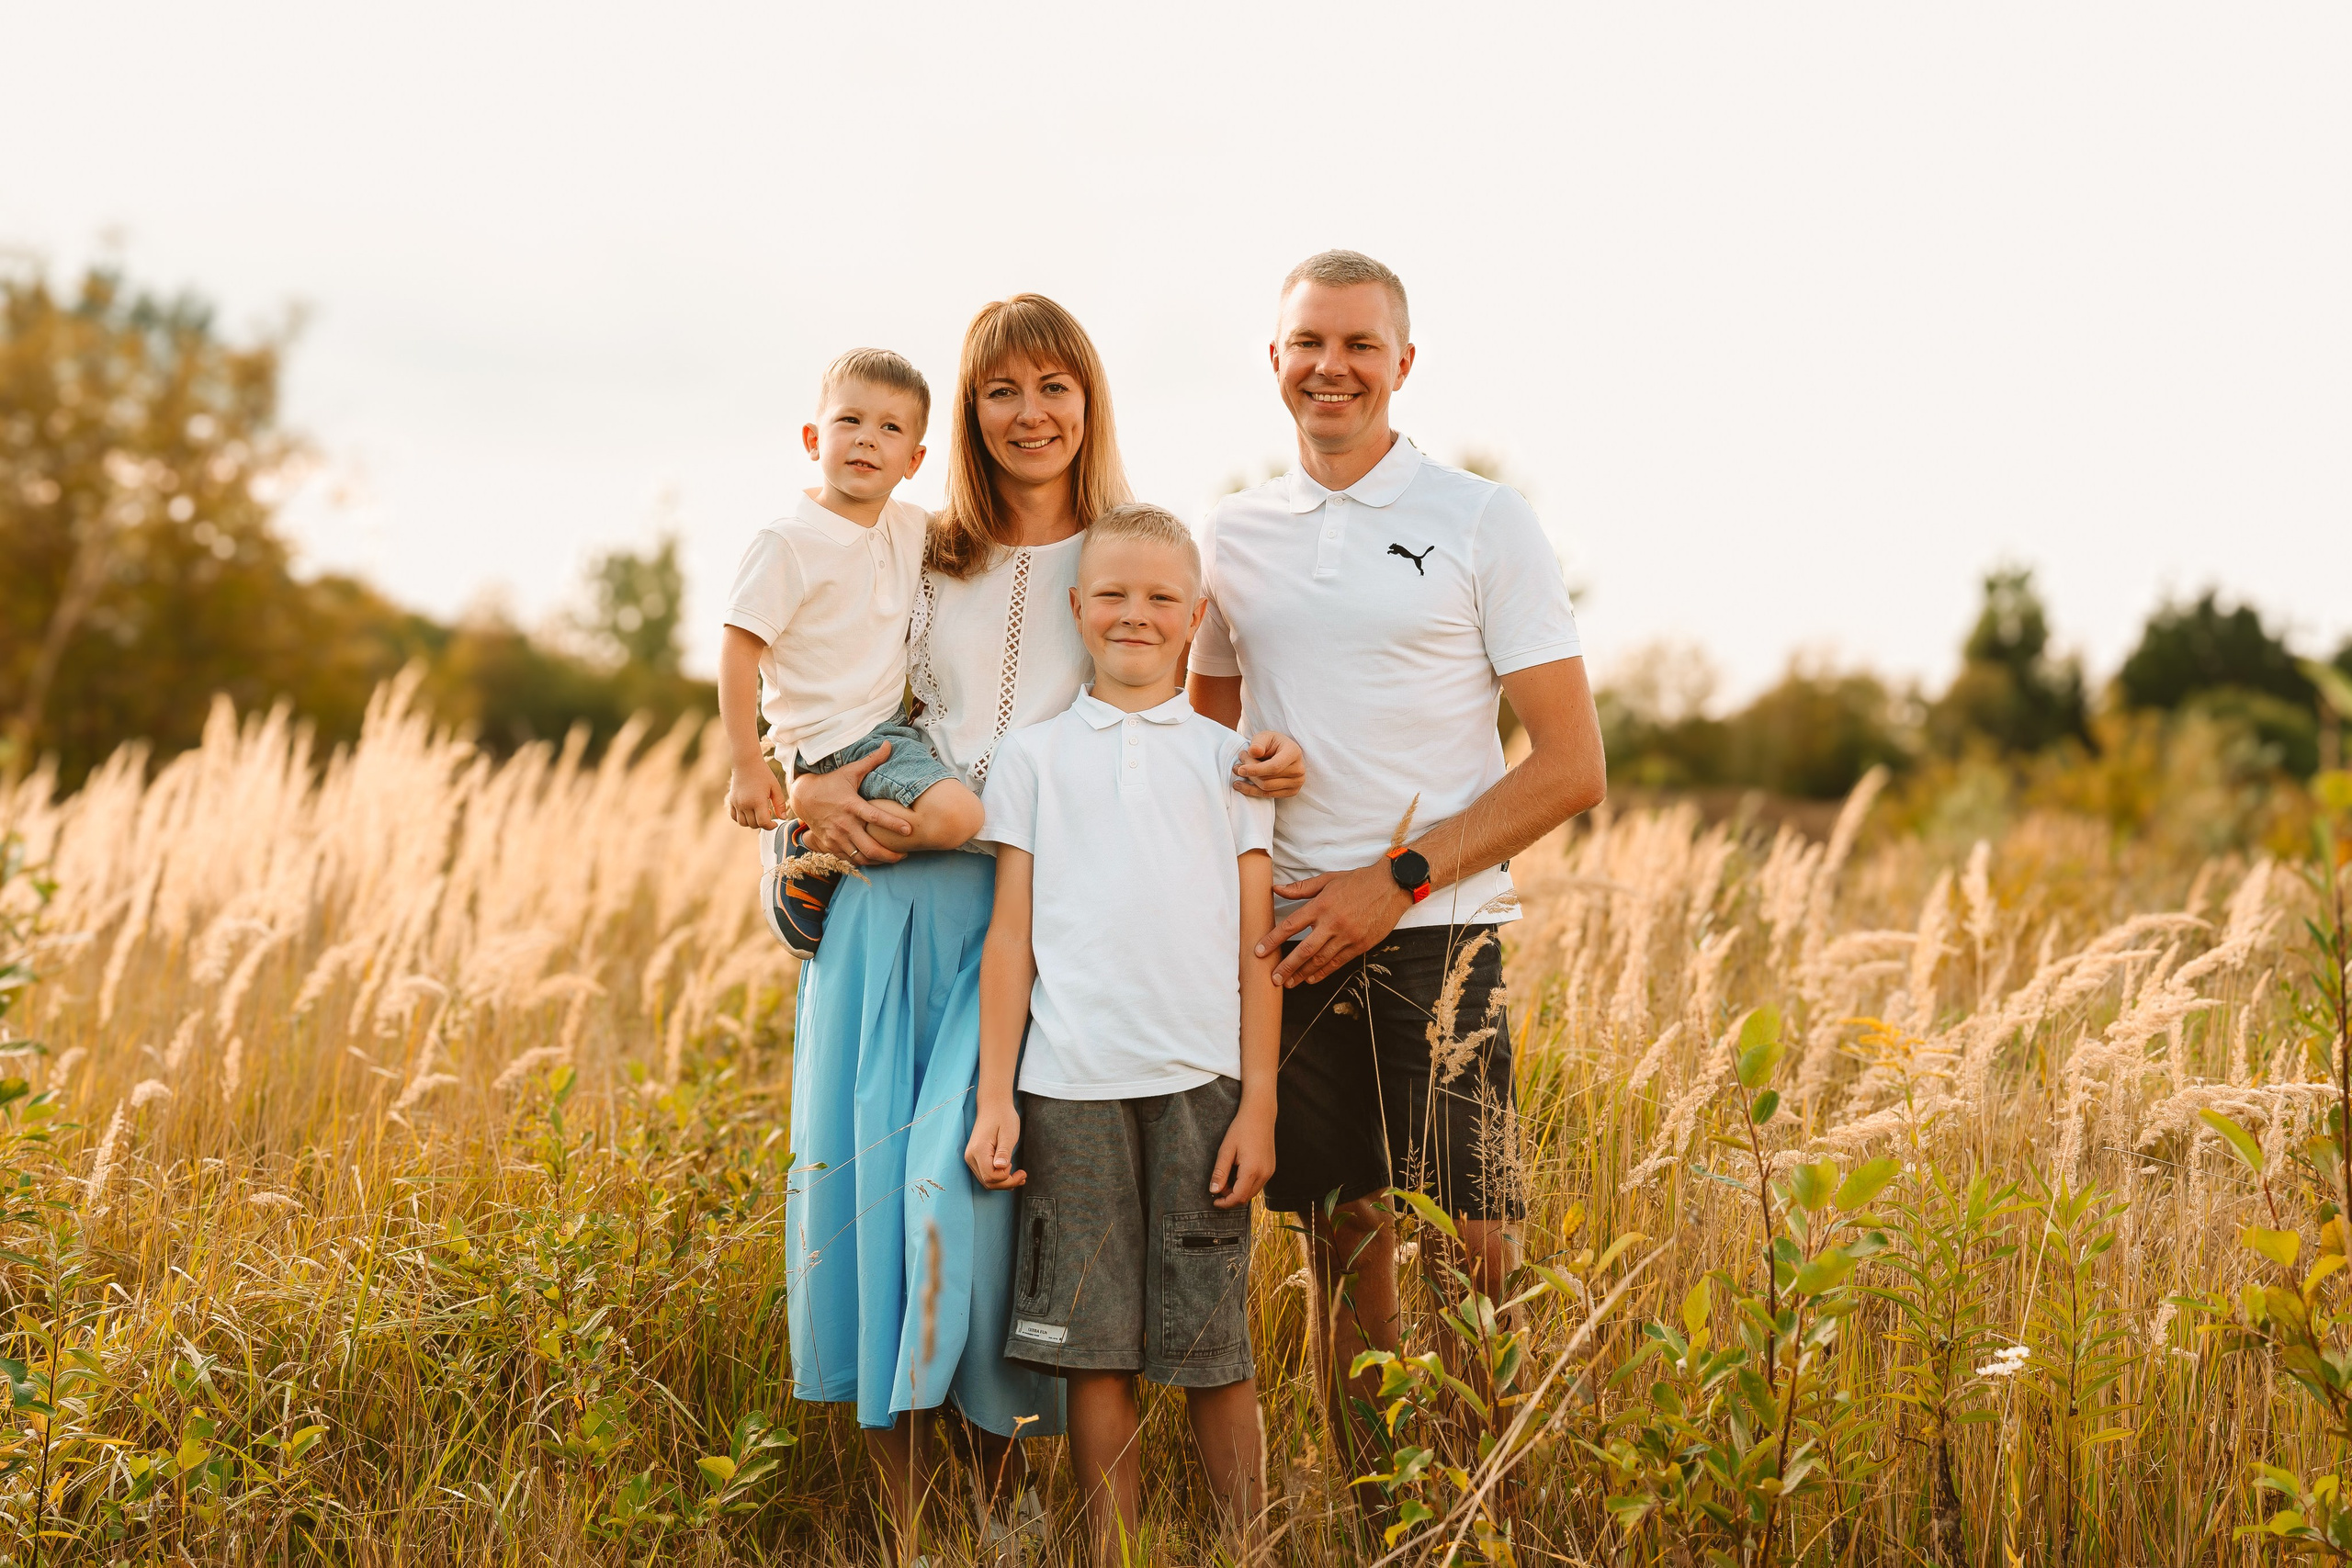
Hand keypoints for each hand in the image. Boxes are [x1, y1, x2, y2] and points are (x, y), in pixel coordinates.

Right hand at [727, 761, 788, 829]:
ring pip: (743, 823)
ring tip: (759, 811)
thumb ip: (780, 804)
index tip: (775, 823)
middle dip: (763, 823)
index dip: (770, 826)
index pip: (763, 823)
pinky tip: (749, 811)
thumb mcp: (775, 787)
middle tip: (768, 813)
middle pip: (754, 824)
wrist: (746, 763)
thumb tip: (783, 818)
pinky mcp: (731, 801)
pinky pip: (734, 817)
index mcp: (757, 801)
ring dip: (752, 822)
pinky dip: (742, 819)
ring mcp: (736, 803)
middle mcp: (745, 804)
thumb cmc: (763, 774)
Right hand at [789, 745, 914, 864]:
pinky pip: (848, 860)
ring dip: (878, 861)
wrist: (803, 797)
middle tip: (905, 855)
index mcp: (851, 805)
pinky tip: (875, 860)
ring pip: (860, 857)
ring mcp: (836, 837)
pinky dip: (863, 862)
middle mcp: (844, 824)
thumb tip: (889, 745)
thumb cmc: (830, 783)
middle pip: (870, 847)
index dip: (893, 824)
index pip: (875, 817)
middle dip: (890, 855)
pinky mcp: (830, 845)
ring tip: (893, 858)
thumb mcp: (849, 771)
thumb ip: (871, 760)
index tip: (910, 830)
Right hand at [964, 1099, 1025, 1190]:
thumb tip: (1001, 1168)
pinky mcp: (975, 1158)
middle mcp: (971, 1157)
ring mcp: (971, 1158)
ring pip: (986, 1181)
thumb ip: (1004, 1152)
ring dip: (1003, 1182)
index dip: (1006, 1178)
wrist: (993, 1105)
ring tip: (1020, 1176)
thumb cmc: (1003, 1117)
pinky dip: (998, 1177)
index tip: (1020, 1170)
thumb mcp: (1008, 1134)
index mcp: (978, 1150)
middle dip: (1007, 1183)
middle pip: (988, 1182)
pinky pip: (986, 1174)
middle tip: (1023, 1176)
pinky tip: (1010, 1174)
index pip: (991, 1176)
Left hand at [1209, 1098, 1275, 1208]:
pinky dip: (1247, 1185)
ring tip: (1227, 1178)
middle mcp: (1264, 1174)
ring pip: (1253, 1192)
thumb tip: (1214, 1191)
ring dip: (1239, 1191)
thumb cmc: (1241, 1129)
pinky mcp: (1271, 1168)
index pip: (1238, 1197)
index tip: (1214, 1201)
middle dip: (1231, 1198)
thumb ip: (1220, 1172)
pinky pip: (1258, 1184)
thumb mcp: (1226, 1150)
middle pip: (1246, 1197)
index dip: (1225, 1203)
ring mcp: (1270, 1171)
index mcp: (1252, 1170)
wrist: (1260, 1115)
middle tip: (1218, 1187)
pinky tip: (1237, 1173)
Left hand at [1230, 730, 1304, 799]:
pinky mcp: (1292, 792)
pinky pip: (1268, 795)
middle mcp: (1299, 769)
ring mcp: (1297, 783)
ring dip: (1249, 781)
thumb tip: (1253, 752)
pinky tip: (1241, 785)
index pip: (1274, 766)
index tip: (1240, 769)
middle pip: (1268, 779)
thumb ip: (1258, 743)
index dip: (1256, 770)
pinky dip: (1252, 791)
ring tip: (1238, 771)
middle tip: (1238, 765)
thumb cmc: (1272, 743)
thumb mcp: (1264, 736)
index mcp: (1294, 752)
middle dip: (1250, 773)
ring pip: (1266, 788)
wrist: (1282, 752)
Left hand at [1261, 862, 1411, 987]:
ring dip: (1303, 973)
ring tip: (1289, 983)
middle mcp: (1333, 922)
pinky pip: (1338, 962)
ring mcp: (1348, 936)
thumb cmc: (1358, 881)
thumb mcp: (1328, 880)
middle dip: (1287, 965)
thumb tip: (1276, 889)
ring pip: (1321, 959)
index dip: (1273, 940)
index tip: (1260, 952)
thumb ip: (1301, 888)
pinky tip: (1312, 979)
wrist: (1392, 886)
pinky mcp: (1361, 945)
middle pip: (1304, 949)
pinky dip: (1324, 972)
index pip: (1291, 925)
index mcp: (1321, 905)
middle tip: (1273, 978)